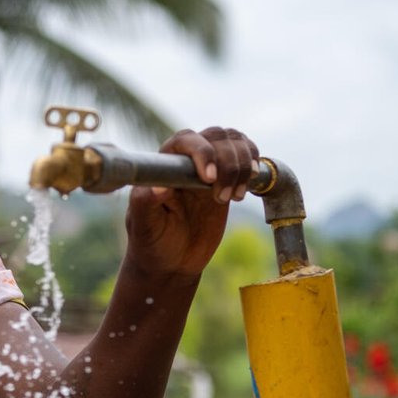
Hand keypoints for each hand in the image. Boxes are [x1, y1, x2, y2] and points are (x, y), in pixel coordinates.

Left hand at [125, 127, 258, 277]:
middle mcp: (186, 160)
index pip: (186, 140)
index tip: (209, 179)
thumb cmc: (151, 241)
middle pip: (216, 136)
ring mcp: (209, 166)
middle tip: (223, 199)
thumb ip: (145, 202)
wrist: (171, 261)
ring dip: (242, 166)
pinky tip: (246, 188)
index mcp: (163, 165)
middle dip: (227, 163)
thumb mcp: (144, 225)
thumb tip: (158, 186)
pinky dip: (253, 165)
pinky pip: (246, 154)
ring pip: (234, 140)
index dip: (203, 153)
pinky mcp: (228, 178)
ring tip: (233, 198)